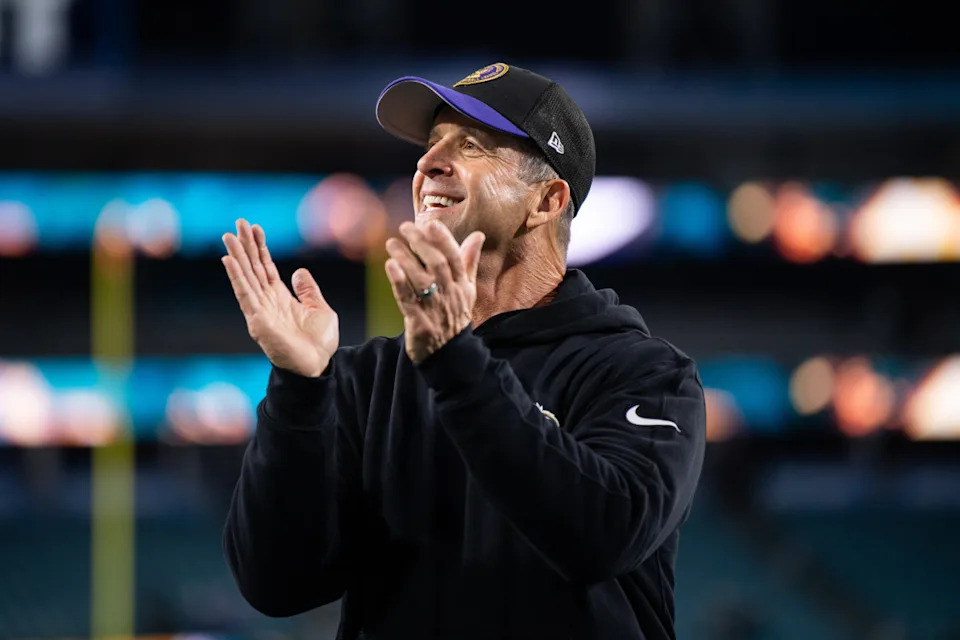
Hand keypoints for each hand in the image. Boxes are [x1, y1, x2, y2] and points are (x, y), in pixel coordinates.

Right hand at [221, 219, 338, 377]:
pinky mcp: (257, 321)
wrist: (317, 366)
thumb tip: (299, 271)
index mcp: (280, 297)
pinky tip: (229, 261)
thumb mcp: (320, 309)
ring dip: (236, 256)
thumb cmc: (319, 343)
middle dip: (245, 245)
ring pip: (245, 277)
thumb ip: (308, 290)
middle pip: (252, 267)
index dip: (260, 247)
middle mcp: (266, 301)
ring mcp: (260, 310)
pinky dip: (237, 277)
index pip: (266, 267)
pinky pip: (245, 295)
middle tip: (237, 223)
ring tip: (229, 236)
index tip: (254, 227)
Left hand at [384, 221, 484, 362]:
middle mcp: (449, 295)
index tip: (431, 223)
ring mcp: (434, 309)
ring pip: (420, 279)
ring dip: (405, 258)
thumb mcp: (467, 289)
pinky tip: (390, 266)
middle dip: (421, 243)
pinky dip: (399, 282)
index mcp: (461, 285)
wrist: (449, 354)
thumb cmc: (454, 315)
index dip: (444, 239)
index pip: (454, 258)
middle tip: (405, 227)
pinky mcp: (419, 323)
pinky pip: (407, 299)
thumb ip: (468, 261)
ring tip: (392, 243)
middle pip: (437, 264)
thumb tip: (478, 235)